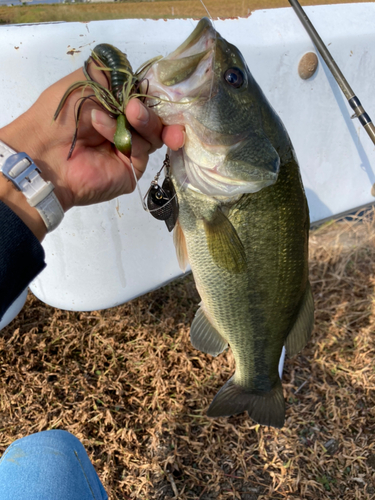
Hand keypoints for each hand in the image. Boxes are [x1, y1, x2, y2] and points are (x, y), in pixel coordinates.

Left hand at [0, 67, 184, 239]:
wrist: (43, 150)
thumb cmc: (60, 114)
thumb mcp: (87, 81)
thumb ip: (114, 74)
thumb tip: (138, 74)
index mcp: (120, 108)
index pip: (150, 100)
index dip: (158, 95)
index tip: (163, 88)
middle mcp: (129, 129)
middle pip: (159, 119)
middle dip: (152, 110)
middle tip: (136, 105)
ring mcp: (131, 151)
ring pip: (155, 135)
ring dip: (141, 120)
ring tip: (127, 111)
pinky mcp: (131, 170)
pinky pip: (142, 151)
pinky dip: (124, 136)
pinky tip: (102, 126)